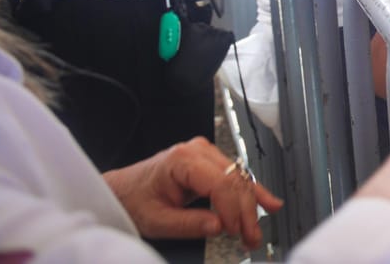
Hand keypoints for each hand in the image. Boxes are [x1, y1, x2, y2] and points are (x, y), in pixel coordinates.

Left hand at [102, 137, 281, 248]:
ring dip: (250, 206)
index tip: (234, 232)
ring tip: (255, 230)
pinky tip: (267, 203)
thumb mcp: (156, 220)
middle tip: (251, 238)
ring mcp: (206, 154)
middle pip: (235, 181)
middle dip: (246, 212)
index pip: (220, 184)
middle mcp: (198, 150)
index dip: (232, 210)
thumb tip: (219, 226)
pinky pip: (236, 178)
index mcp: (183, 160)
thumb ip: (189, 223)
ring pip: (240, 179)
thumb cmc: (134, 200)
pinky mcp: (210, 162)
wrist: (122, 191)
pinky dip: (250, 193)